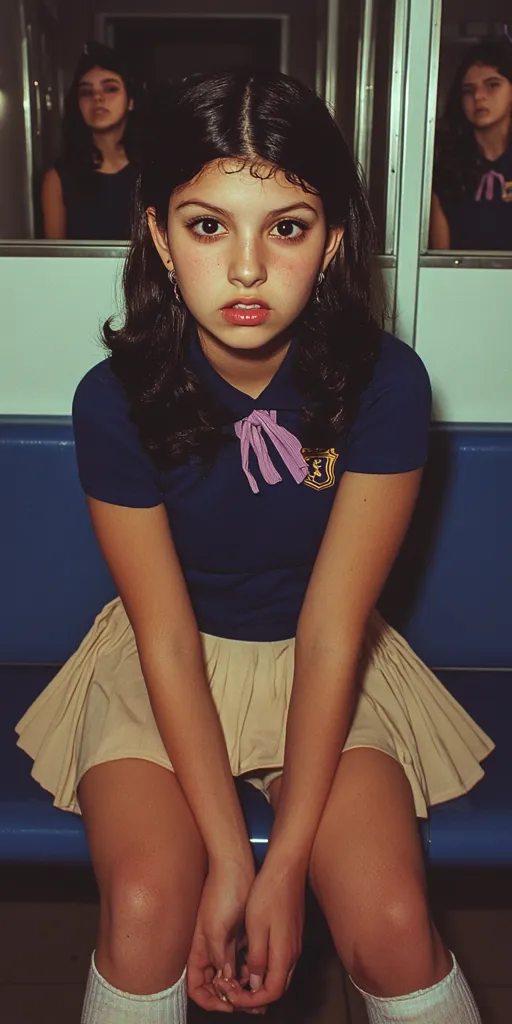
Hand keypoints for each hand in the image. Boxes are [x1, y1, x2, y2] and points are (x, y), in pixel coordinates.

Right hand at [187, 860, 253, 1012]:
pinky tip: (262, 970)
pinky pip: (242, 960)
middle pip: (215, 986)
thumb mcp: (217, 927)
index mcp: (198, 951)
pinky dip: (250, 969)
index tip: (230, 1002)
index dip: (211, 1000)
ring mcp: (224, 943)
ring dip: (243, 986)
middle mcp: (210, 950)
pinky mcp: (238, 935)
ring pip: (231, 975)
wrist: (237, 866)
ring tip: (260, 990)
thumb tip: (226, 980)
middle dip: (230, 997)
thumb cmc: (223, 893)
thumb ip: (219, 956)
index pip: (197, 988)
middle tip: (252, 1003)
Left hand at [216, 858, 304, 1011]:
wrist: (286, 868)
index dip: (252, 1000)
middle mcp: (292, 953)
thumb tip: (255, 983)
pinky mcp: (290, 934)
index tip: (233, 995)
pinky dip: (263, 967)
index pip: (272, 993)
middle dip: (253, 994)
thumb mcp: (256, 927)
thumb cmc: (269, 893)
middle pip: (276, 987)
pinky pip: (278, 960)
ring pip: (277, 974)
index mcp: (284, 954)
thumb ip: (257, 958)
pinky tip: (247, 958)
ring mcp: (293, 943)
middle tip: (232, 988)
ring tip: (235, 976)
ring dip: (257, 981)